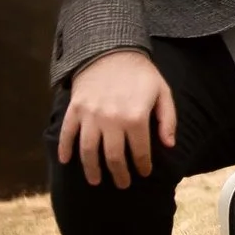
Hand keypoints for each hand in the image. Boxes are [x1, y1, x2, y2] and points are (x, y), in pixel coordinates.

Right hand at [56, 49, 176, 188]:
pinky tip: (66, 161)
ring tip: (96, 181)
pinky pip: (67, 133)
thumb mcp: (162, 92)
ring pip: (88, 151)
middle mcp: (112, 120)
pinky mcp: (75, 109)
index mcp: (135, 117)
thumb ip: (167, 120)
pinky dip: (65, 149)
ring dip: (91, 169)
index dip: (142, 165)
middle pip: (113, 157)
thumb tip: (168, 146)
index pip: (139, 151)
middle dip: (119, 174)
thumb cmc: (141, 73)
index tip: (144, 173)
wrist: (112, 49)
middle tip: (122, 184)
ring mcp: (90, 116)